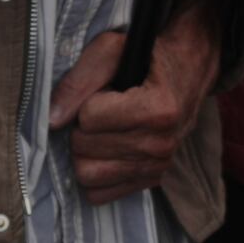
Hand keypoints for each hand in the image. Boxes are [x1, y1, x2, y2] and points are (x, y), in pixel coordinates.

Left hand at [52, 10, 222, 198]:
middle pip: (84, 148)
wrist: (190, 67)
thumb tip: (53, 120)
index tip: (105, 89)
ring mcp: (159, 165)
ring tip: (103, 129)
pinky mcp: (152, 179)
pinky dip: (95, 172)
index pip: (88, 118)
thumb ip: (80, 79)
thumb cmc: (149, 54)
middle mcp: (162, 144)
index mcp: (158, 109)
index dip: (86, 99)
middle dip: (82, 126)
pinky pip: (100, 194)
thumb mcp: (112, 48)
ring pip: (88, 175)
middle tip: (101, 108)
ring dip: (85, 150)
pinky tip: (106, 149)